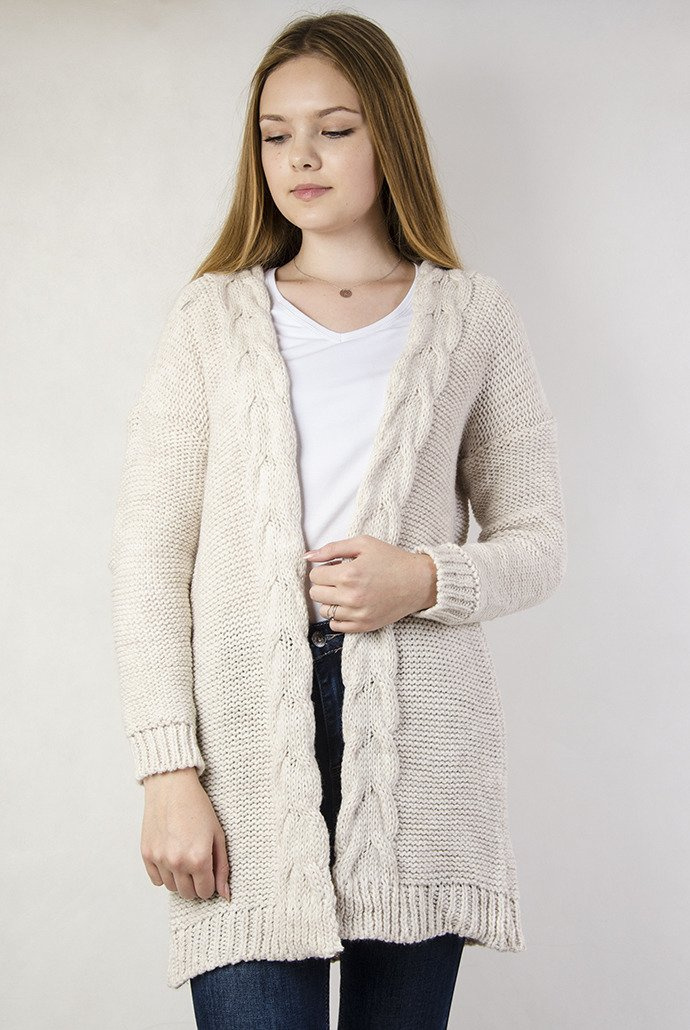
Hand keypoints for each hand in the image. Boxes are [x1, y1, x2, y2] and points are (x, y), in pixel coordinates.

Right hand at [140, 767, 230, 902]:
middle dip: (196, 884)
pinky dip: (164, 874)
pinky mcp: (146, 854)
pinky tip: (171, 857)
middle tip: (198, 865)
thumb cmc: (198, 807)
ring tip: (184, 858)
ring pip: (171, 888)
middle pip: (188, 893)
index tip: (209, 872)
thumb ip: (222, 867)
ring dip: (179, 880)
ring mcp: (160, 859)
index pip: (205, 891)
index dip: (210, 884)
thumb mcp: (218, 834)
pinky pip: (156, 880)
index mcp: (199, 858)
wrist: (172, 787)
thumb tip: (225, 895)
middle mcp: (177, 862)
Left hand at [304, 534, 436, 632]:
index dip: (323, 569)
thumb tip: (307, 556)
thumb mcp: (363, 544)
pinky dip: (338, 616)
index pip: (314, 576)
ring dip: (331, 600)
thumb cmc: (391, 560)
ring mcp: (357, 614)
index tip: (335, 568)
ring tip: (346, 592)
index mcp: (349, 574)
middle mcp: (351, 596)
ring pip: (324, 611)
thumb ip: (332, 548)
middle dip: (324, 584)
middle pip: (316, 594)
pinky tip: (350, 605)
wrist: (419, 582)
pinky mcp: (364, 626)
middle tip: (339, 579)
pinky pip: (336, 626)